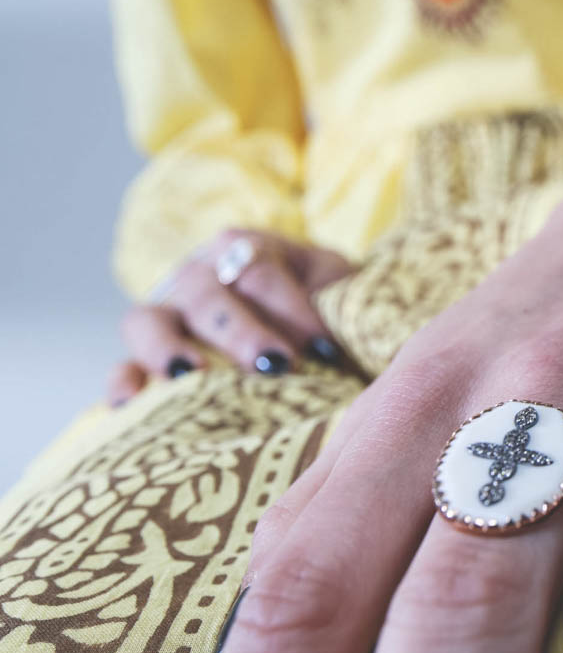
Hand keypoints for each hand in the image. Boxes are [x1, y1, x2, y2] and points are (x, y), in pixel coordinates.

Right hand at [107, 229, 354, 403]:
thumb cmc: (325, 304)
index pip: (259, 268)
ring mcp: (166, 316)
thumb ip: (343, 302)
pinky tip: (131, 404)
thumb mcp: (339, 288)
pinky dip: (122, 383)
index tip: (325, 349)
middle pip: (205, 293)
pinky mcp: (145, 359)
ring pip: (147, 320)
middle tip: (275, 366)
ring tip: (191, 377)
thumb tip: (351, 341)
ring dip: (167, 348)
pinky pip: (122, 367)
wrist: (300, 320)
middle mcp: (199, 276)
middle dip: (240, 331)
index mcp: (246, 248)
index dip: (292, 307)